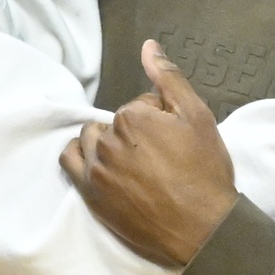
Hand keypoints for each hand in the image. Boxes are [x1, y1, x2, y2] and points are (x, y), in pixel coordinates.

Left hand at [59, 42, 237, 267]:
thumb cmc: (205, 171)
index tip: (175, 140)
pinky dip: (82, 155)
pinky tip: (101, 162)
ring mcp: (96, 168)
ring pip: (93, 138)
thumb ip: (169, 78)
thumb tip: (148, 46)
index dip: (161, 119)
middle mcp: (108, 140)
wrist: (202, 228)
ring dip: (109, 143)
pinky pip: (70, 161)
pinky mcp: (90, 193)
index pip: (141, 105)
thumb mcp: (198, 117)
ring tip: (136, 162)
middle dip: (134, 131)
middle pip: (116, 122)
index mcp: (133, 116)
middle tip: (159, 154)